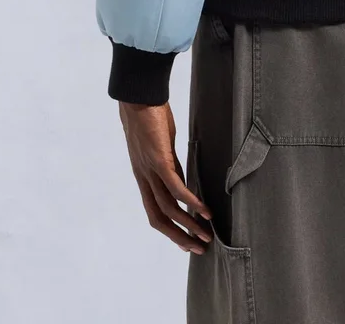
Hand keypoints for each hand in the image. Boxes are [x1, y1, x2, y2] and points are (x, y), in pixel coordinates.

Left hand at [119, 101, 212, 252]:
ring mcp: (150, 170)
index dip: (170, 229)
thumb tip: (182, 179)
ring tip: (206, 234)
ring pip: (168, 208)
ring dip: (188, 224)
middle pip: (158, 218)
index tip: (187, 240)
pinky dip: (190, 201)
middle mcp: (144, 177)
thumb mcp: (161, 146)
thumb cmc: (149, 116)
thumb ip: (169, 165)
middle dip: (179, 236)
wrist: (138, 97)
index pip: (154, 211)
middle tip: (199, 248)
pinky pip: (175, 187)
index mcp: (143, 176)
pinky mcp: (158, 160)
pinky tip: (204, 210)